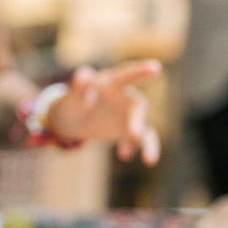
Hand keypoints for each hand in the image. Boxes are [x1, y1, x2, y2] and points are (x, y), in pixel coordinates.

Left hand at [44, 60, 161, 164]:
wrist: (73, 121)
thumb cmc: (72, 103)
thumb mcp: (71, 97)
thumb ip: (79, 86)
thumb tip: (85, 73)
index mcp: (112, 83)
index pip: (127, 75)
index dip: (141, 70)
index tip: (157, 67)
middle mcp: (126, 97)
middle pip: (138, 106)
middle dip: (138, 120)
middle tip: (134, 135)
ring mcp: (130, 115)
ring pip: (145, 127)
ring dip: (147, 143)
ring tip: (149, 160)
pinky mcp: (131, 132)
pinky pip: (143, 140)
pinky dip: (142, 149)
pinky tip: (125, 156)